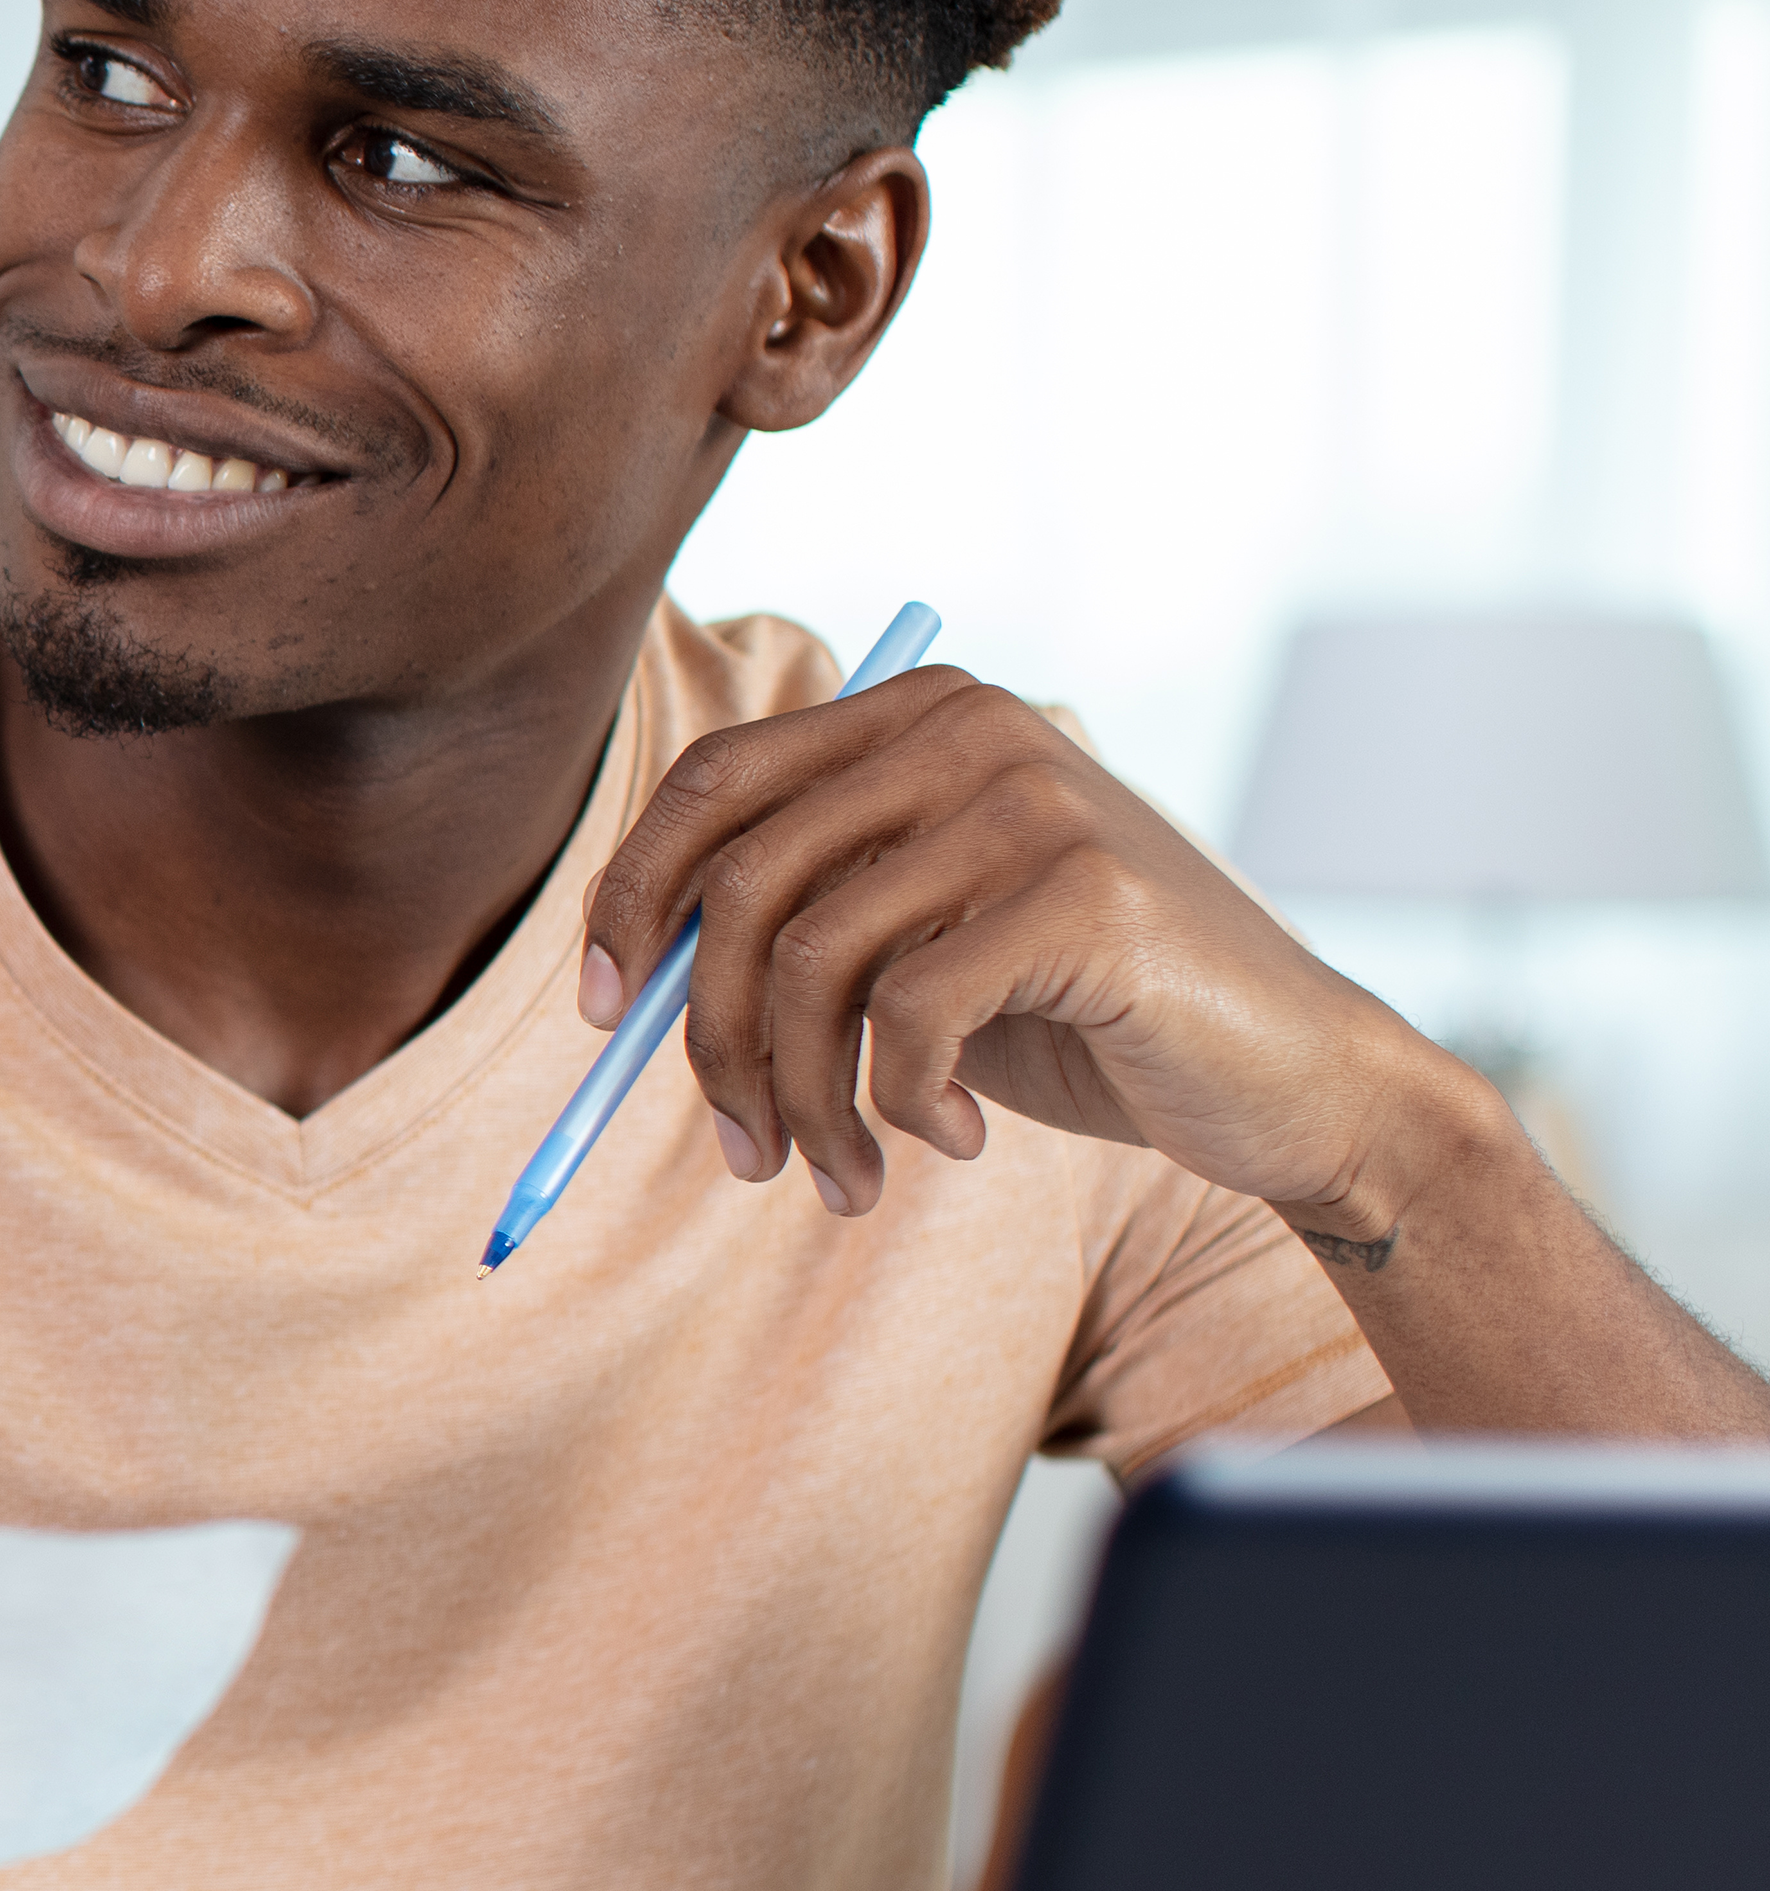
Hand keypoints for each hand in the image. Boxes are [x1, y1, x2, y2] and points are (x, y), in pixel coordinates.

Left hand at [585, 665, 1478, 1245]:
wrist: (1291, 1080)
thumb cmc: (1086, 1018)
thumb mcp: (921, 946)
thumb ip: (799, 926)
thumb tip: (622, 979)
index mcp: (921, 715)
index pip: (714, 783)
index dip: (629, 896)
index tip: (600, 1013)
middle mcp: (971, 729)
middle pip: (743, 884)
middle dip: (707, 1039)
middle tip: (741, 1150)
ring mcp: (1031, 803)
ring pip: (809, 964)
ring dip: (802, 1101)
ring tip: (840, 1175)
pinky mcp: (1081, 897)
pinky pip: (907, 1017)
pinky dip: (903, 1104)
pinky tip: (958, 1137)